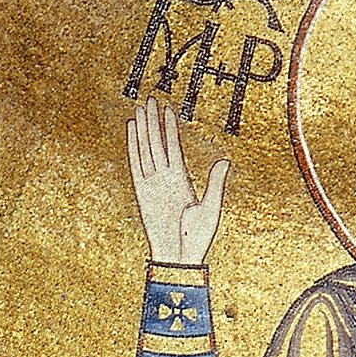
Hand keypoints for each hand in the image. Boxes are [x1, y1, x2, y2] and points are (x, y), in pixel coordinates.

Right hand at [126, 96, 228, 264]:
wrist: (178, 258)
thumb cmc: (197, 239)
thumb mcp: (211, 209)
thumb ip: (215, 184)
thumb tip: (224, 161)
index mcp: (183, 180)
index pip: (175, 147)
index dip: (171, 127)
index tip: (168, 109)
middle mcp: (166, 178)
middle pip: (157, 142)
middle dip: (154, 121)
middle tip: (151, 98)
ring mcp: (153, 184)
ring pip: (146, 149)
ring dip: (143, 128)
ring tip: (140, 107)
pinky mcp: (141, 191)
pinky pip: (135, 164)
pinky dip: (133, 146)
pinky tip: (131, 130)